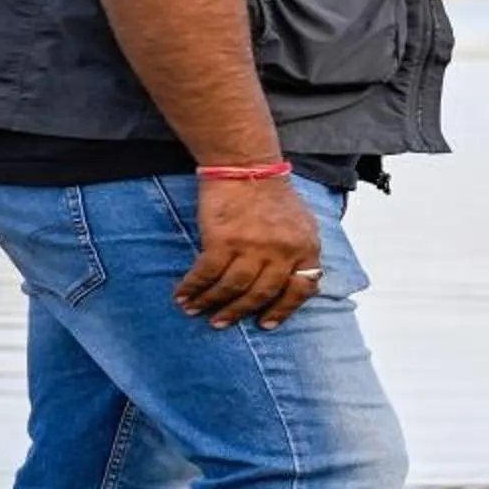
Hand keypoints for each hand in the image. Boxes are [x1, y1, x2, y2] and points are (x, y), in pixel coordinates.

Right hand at [175, 173, 324, 328]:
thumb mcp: (301, 224)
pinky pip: (206, 274)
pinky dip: (192, 288)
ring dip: (211, 303)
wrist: (245, 164)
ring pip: (232, 288)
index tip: (265, 324)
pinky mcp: (223, 240)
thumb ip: (300, 254)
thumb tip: (297, 284)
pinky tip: (183, 295)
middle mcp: (282, 250)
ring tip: (197, 310)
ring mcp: (253, 246)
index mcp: (305, 247)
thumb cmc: (272, 195)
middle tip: (221, 322)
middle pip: (261, 294)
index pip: (301, 289)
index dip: (283, 310)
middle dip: (238, 312)